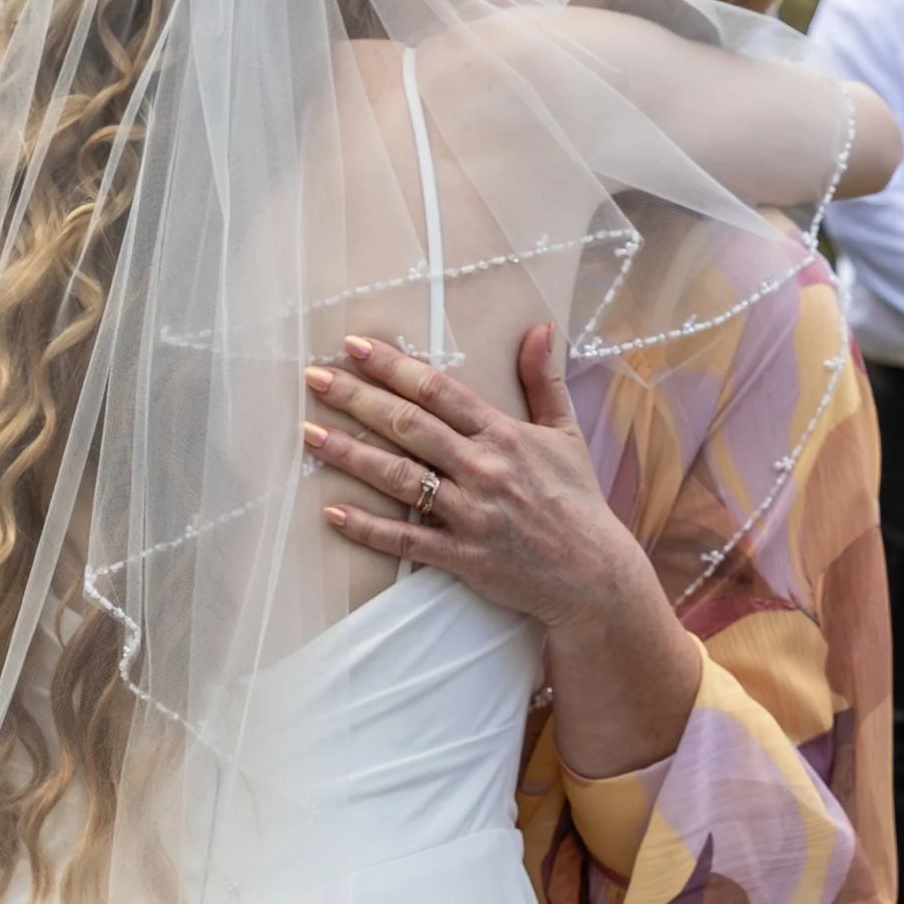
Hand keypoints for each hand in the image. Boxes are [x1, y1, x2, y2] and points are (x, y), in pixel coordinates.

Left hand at [301, 326, 703, 777]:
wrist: (594, 575)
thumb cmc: (578, 501)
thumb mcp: (566, 434)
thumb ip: (545, 381)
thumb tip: (541, 327)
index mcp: (504, 435)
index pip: (439, 390)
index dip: (394, 366)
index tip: (354, 346)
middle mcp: (483, 469)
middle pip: (408, 425)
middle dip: (357, 398)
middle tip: (314, 377)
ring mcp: (470, 514)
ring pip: (398, 478)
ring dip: (350, 454)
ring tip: (309, 433)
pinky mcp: (462, 557)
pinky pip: (406, 540)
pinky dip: (368, 527)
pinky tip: (332, 512)